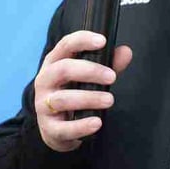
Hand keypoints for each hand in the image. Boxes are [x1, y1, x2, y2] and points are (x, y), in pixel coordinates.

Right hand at [33, 31, 132, 151]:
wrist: (56, 128)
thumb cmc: (73, 94)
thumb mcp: (88, 77)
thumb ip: (108, 64)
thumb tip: (126, 52)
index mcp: (54, 63)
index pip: (66, 45)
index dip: (83, 40)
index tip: (103, 41)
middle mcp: (45, 81)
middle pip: (63, 69)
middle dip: (90, 71)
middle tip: (112, 77)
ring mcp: (43, 105)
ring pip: (63, 99)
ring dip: (89, 98)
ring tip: (109, 100)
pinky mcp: (49, 128)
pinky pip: (63, 128)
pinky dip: (81, 126)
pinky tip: (97, 123)